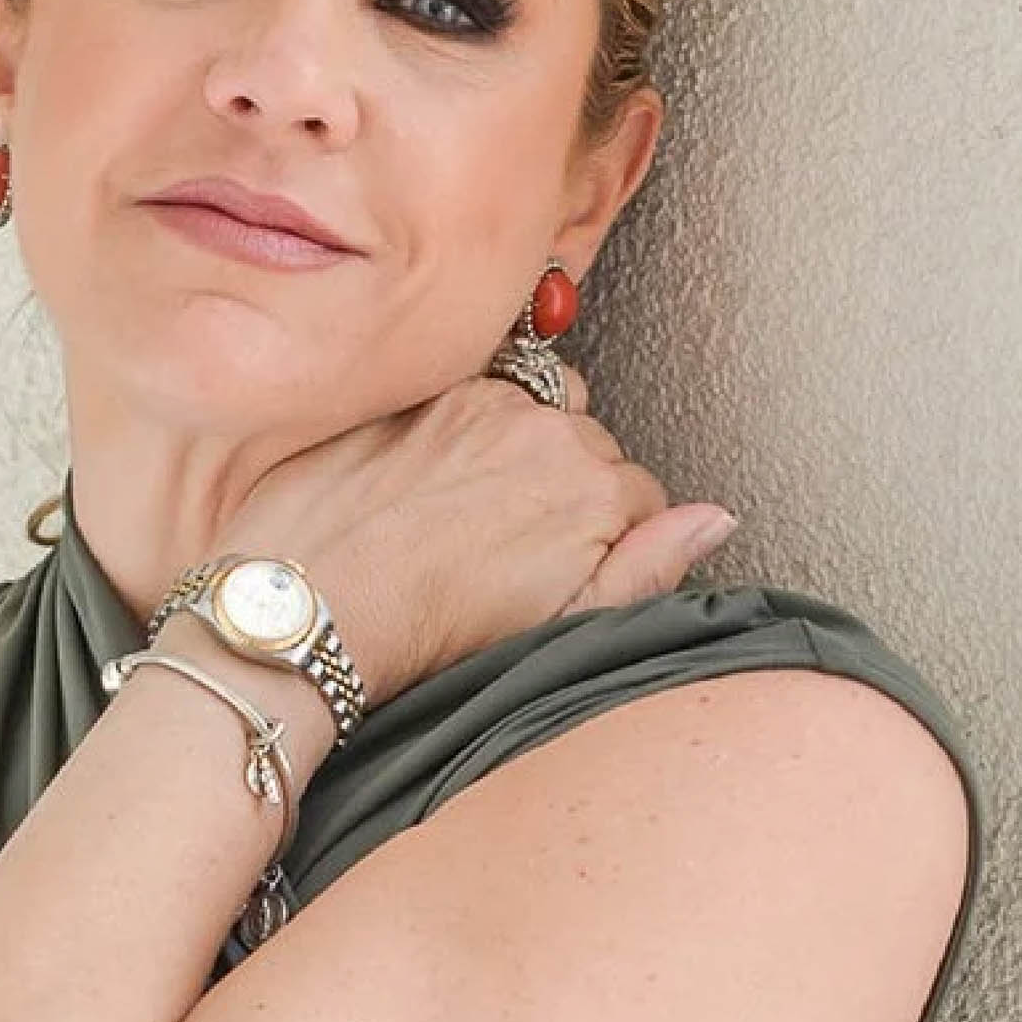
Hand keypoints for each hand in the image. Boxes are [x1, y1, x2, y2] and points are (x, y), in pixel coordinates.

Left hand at [219, 368, 736, 711]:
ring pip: (532, 406)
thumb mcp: (560, 625)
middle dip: (562, 485)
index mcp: (595, 488)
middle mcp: (545, 426)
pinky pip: (466, 387)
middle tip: (506, 543)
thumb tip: (713, 520)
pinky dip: (461, 418)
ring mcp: (477, 398)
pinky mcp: (417, 388)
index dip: (605, 536)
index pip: (641, 495)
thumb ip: (647, 566)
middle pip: (587, 445)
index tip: (561, 566)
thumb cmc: (421, 633)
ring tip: (468, 504)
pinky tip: (429, 470)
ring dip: (517, 441)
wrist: (308, 609)